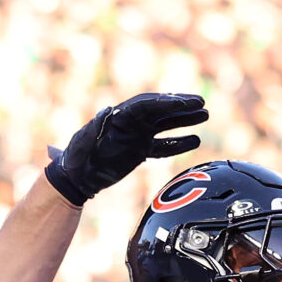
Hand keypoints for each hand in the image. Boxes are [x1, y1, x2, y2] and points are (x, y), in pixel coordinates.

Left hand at [44, 92, 208, 204]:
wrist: (76, 178)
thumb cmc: (76, 160)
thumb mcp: (81, 144)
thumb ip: (94, 128)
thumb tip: (108, 110)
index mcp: (118, 117)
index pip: (147, 105)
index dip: (166, 103)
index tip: (185, 103)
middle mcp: (130, 123)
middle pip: (160, 110)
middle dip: (181, 106)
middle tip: (201, 103)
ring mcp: (136, 135)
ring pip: (165, 125)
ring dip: (185, 120)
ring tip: (205, 115)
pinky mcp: (140, 151)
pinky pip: (163, 146)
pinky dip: (178, 143)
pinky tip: (195, 141)